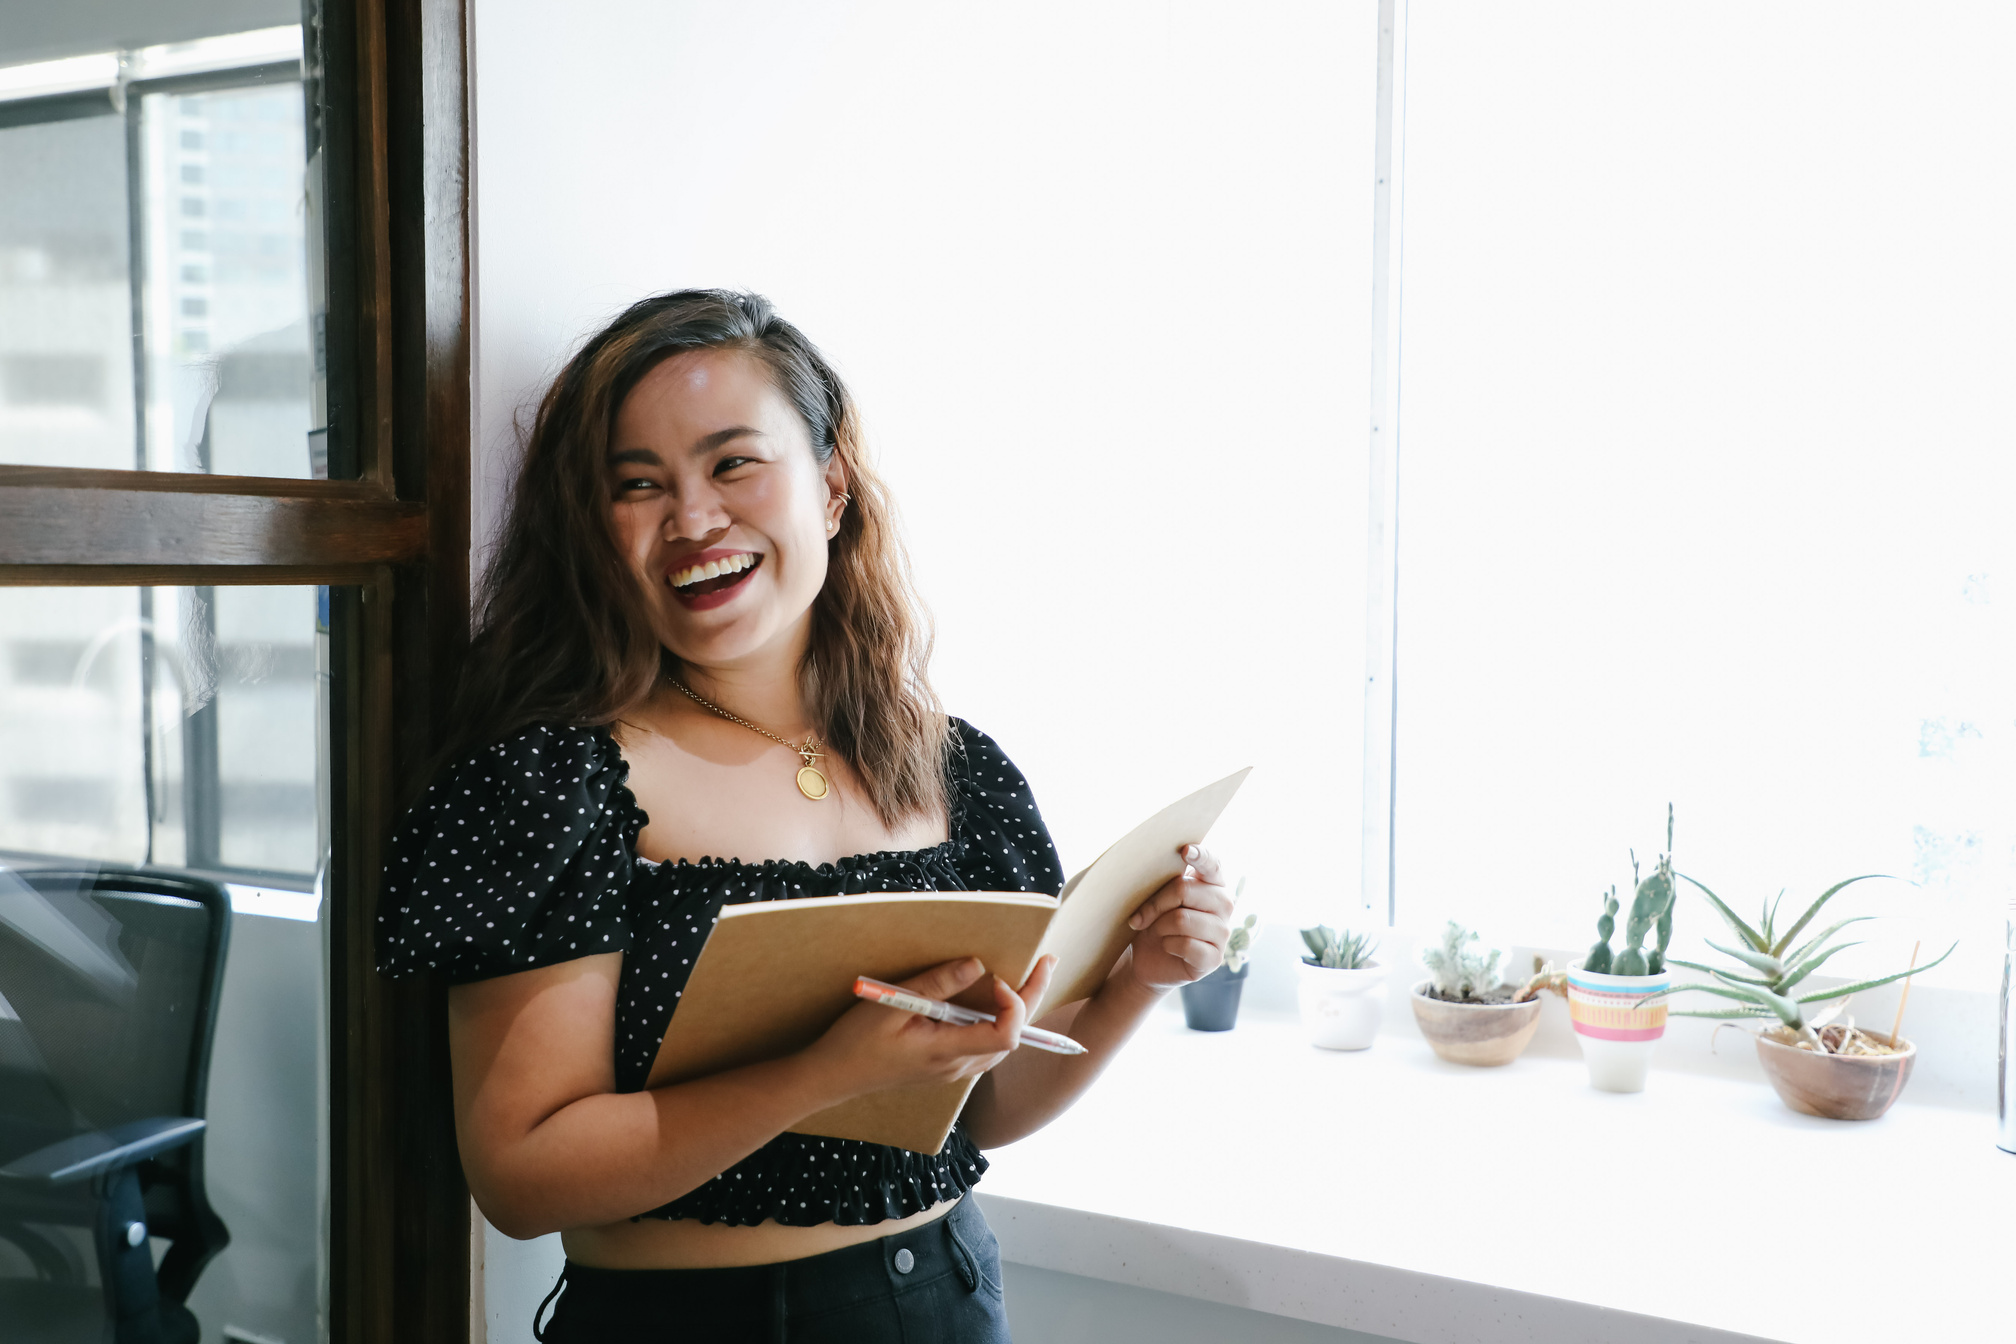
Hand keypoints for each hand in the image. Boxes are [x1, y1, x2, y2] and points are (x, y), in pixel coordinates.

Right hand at [804, 955, 1057, 1100]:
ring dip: (1018, 1010)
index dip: (1014, 1003)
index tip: (998, 975)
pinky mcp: (943, 1066)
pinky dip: (999, 1021)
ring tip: (1029, 978)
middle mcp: (957, 1067)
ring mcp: (951, 1071)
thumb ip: (936, 985)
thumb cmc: (855, 1041)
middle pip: (1012, 1037)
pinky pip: (984, 1046)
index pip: (1005, 1034)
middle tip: (1045, 962)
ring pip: (1001, 1045)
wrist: (831, 1077)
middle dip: (1032, 998)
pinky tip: (995, 1001)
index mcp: (946, 1053)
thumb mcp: (892, 1004)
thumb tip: (976, 964)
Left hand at [1124, 845, 1234, 991]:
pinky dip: (1168, 946)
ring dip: (1159, 927)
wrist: (1148, 959)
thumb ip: (1165, 882)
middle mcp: (1224, 904)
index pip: (1212, 864)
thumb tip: (1156, 866)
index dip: (1200, 856)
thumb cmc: (1153, 921)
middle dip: (1155, 904)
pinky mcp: (1215, 958)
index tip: (1185, 850)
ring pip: (1182, 919)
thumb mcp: (1155, 898)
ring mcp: (1222, 931)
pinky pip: (1186, 945)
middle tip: (1139, 916)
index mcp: (1212, 883)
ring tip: (1157, 932)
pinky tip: (1168, 947)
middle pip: (1185, 890)